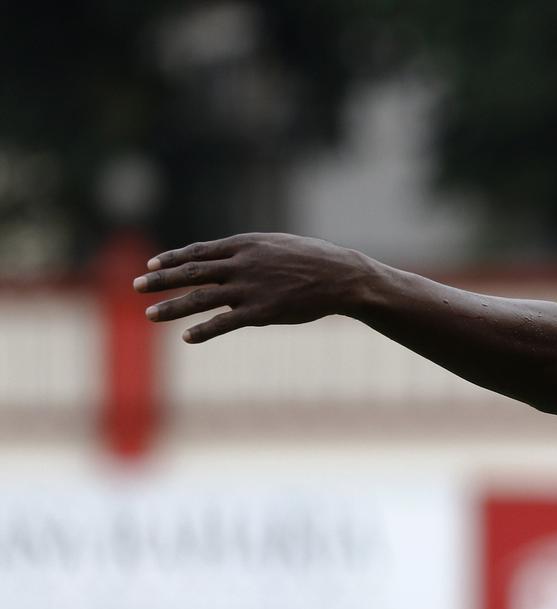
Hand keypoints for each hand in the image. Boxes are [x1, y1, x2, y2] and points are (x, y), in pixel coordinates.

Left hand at [133, 232, 369, 342]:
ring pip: (200, 297)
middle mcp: (242, 264)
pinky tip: (187, 337)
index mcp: (245, 244)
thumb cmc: (314, 259)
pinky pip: (225, 322)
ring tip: (149, 314)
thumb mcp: (278, 245)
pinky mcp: (261, 312)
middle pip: (191, 272)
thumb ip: (250, 253)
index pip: (199, 251)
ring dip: (172, 307)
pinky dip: (204, 330)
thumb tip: (229, 263)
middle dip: (161, 279)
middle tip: (136, 286)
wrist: (342, 276)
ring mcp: (250, 288)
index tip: (151, 263)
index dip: (173, 258)